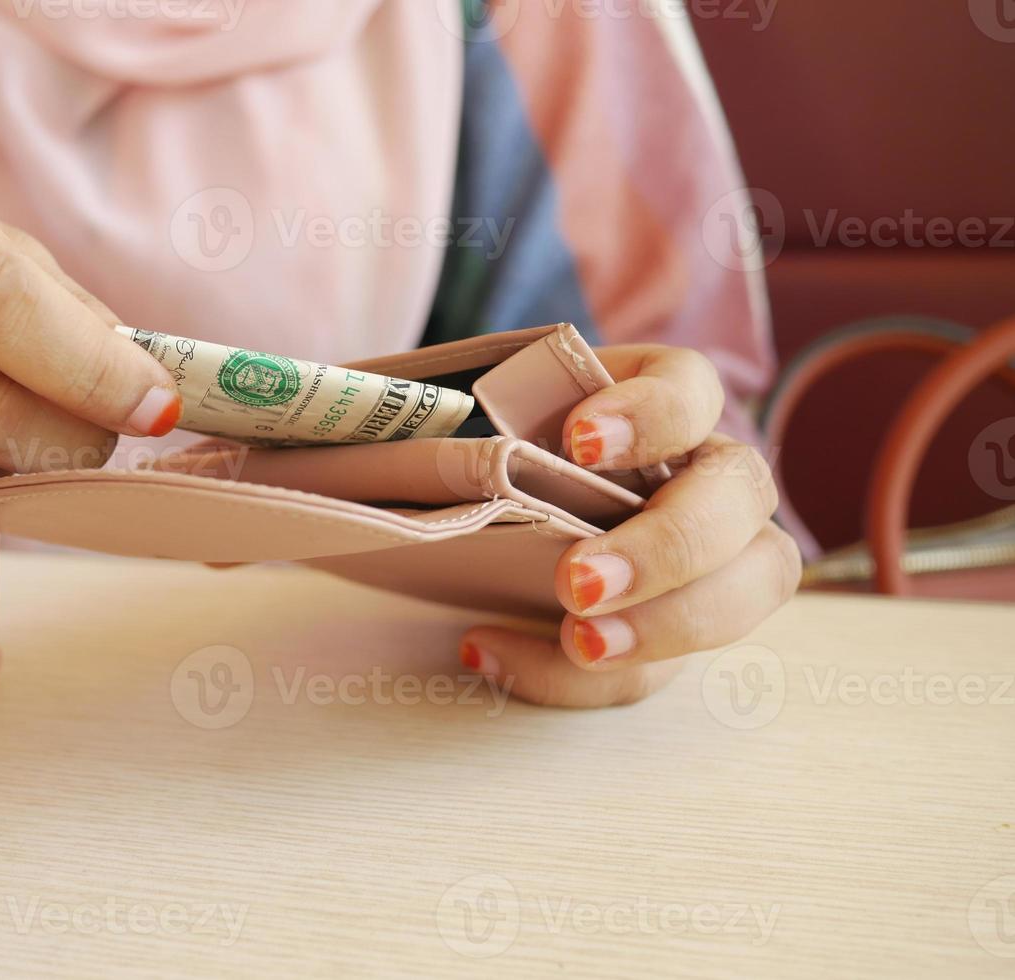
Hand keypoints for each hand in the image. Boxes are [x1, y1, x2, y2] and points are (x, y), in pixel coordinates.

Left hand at [459, 345, 801, 705]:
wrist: (513, 505)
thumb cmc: (513, 448)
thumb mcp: (493, 414)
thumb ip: (470, 412)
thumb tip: (405, 419)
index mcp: (665, 402)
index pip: (691, 389)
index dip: (652, 414)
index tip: (580, 443)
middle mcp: (708, 474)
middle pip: (738, 499)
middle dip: (665, 547)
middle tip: (577, 581)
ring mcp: (714, 556)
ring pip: (742, 591)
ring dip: (664, 627)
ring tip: (579, 645)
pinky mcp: (677, 628)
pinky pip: (655, 667)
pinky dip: (575, 676)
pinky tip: (492, 653)